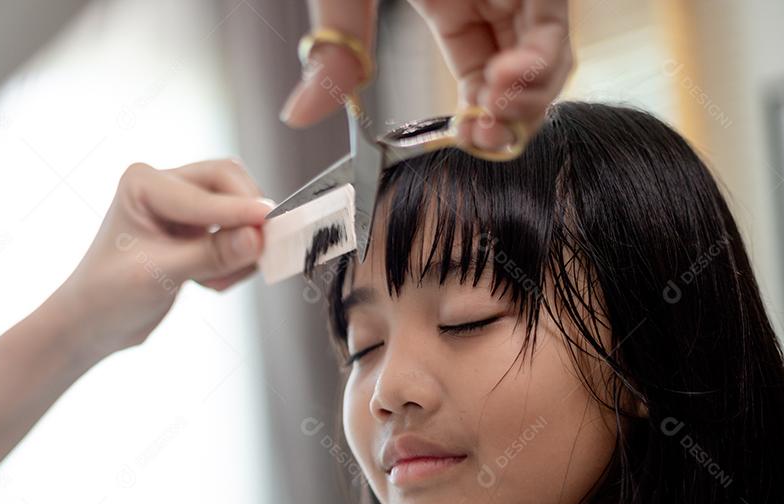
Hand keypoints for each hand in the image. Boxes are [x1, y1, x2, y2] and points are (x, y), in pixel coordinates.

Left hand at [56, 158, 271, 356]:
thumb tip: (257, 238)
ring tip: (215, 281)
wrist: (94, 324)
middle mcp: (165, 185)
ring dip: (241, 245)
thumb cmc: (109, 295)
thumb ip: (210, 255)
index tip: (270, 224)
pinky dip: (235, 260)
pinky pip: (237, 234)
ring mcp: (183, 207)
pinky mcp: (197, 231)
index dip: (239, 210)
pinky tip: (209, 283)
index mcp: (143, 183)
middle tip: (261, 252)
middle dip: (246, 219)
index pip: (205, 190)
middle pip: (229, 183)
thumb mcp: (158, 275)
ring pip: (238, 208)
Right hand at [280, 0, 572, 151]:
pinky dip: (540, 62)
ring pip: (547, 56)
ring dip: (529, 98)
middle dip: (511, 117)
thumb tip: (298, 115)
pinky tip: (508, 80)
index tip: (467, 141)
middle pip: (521, 73)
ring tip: (496, 113)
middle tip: (487, 138)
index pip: (479, 73)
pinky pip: (553, 23)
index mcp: (449, 1)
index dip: (479, 117)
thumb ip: (332, 49)